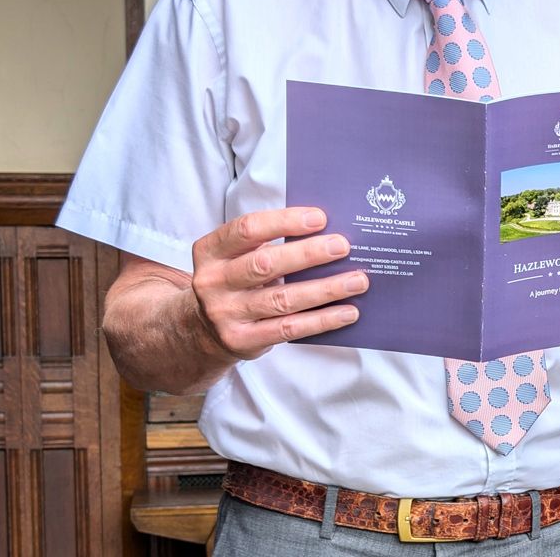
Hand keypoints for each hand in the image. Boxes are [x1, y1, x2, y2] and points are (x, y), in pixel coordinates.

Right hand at [189, 207, 368, 359]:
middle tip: (343, 246)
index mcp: (211, 250)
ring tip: (358, 281)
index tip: (320, 218)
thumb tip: (329, 230)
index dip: (285, 221)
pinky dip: (322, 320)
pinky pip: (288, 329)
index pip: (248, 228)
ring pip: (282, 299)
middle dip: (308, 254)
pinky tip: (347, 312)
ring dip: (325, 289)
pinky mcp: (241, 340)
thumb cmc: (236, 279)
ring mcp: (225, 314)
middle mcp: (212, 282)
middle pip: (265, 264)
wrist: (201, 329)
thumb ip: (270, 241)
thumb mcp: (238, 255)